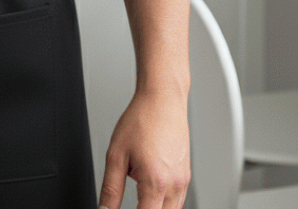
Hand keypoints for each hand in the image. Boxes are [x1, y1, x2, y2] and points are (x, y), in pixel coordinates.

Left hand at [98, 88, 189, 208]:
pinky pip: (177, 200)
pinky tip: (151, 186)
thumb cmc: (142, 120)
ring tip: (139, 192)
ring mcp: (183, 182)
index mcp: (155, 182)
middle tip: (132, 200)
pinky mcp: (186, 176)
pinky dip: (163, 201)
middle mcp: (174, 186)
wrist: (163, 99)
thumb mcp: (116, 154)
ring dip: (154, 207)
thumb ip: (110, 188)